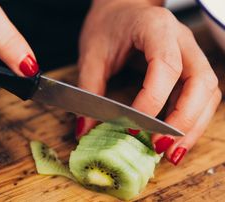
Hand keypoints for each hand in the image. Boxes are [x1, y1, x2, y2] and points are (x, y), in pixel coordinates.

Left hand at [76, 0, 221, 164]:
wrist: (121, 10)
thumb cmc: (108, 26)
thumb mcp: (92, 54)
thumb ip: (89, 90)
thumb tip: (84, 128)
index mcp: (156, 27)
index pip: (165, 66)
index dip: (153, 100)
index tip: (133, 127)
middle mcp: (182, 40)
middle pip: (200, 82)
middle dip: (184, 120)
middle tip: (160, 147)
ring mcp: (190, 54)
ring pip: (208, 93)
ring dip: (193, 125)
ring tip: (172, 152)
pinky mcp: (189, 68)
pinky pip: (200, 97)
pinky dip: (191, 120)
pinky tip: (175, 138)